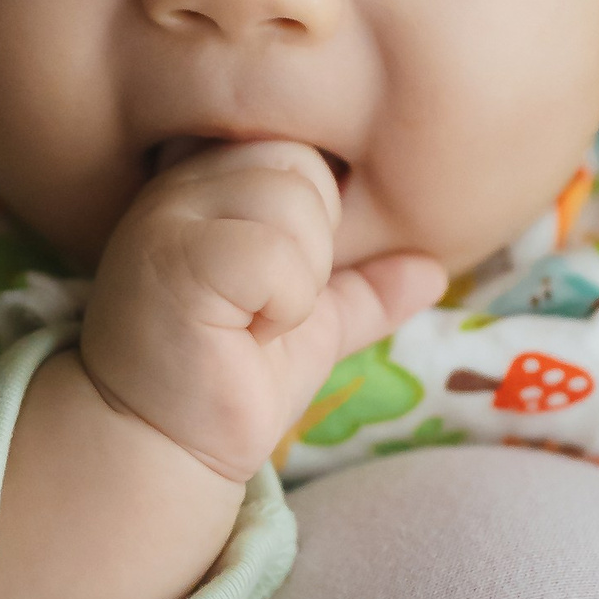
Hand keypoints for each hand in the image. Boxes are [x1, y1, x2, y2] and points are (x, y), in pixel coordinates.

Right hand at [78, 139, 445, 481]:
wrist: (163, 445)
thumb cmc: (226, 378)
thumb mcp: (308, 323)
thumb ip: (363, 287)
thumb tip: (434, 268)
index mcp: (211, 179)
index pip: (305, 154)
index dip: (315, 229)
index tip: (269, 287)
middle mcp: (181, 182)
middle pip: (305, 168)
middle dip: (312, 253)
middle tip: (262, 307)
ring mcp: (170, 215)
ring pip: (295, 207)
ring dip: (297, 287)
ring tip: (249, 322)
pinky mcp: (174, 259)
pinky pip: (277, 256)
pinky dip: (283, 307)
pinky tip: (242, 336)